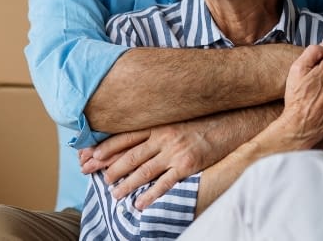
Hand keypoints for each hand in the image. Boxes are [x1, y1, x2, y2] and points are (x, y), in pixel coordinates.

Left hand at [84, 121, 222, 208]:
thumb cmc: (203, 121)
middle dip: (109, 166)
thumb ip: (158, 128)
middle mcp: (163, 136)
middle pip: (130, 154)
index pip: (125, 137)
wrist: (232, 122)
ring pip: (143, 170)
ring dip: (126, 183)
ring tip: (114, 193)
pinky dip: (150, 195)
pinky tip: (139, 203)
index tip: (90, 155)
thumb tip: (140, 139)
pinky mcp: (188, 164)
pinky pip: (165, 183)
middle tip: (93, 175)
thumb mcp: (176, 119)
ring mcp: (175, 151)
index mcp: (158, 124)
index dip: (106, 147)